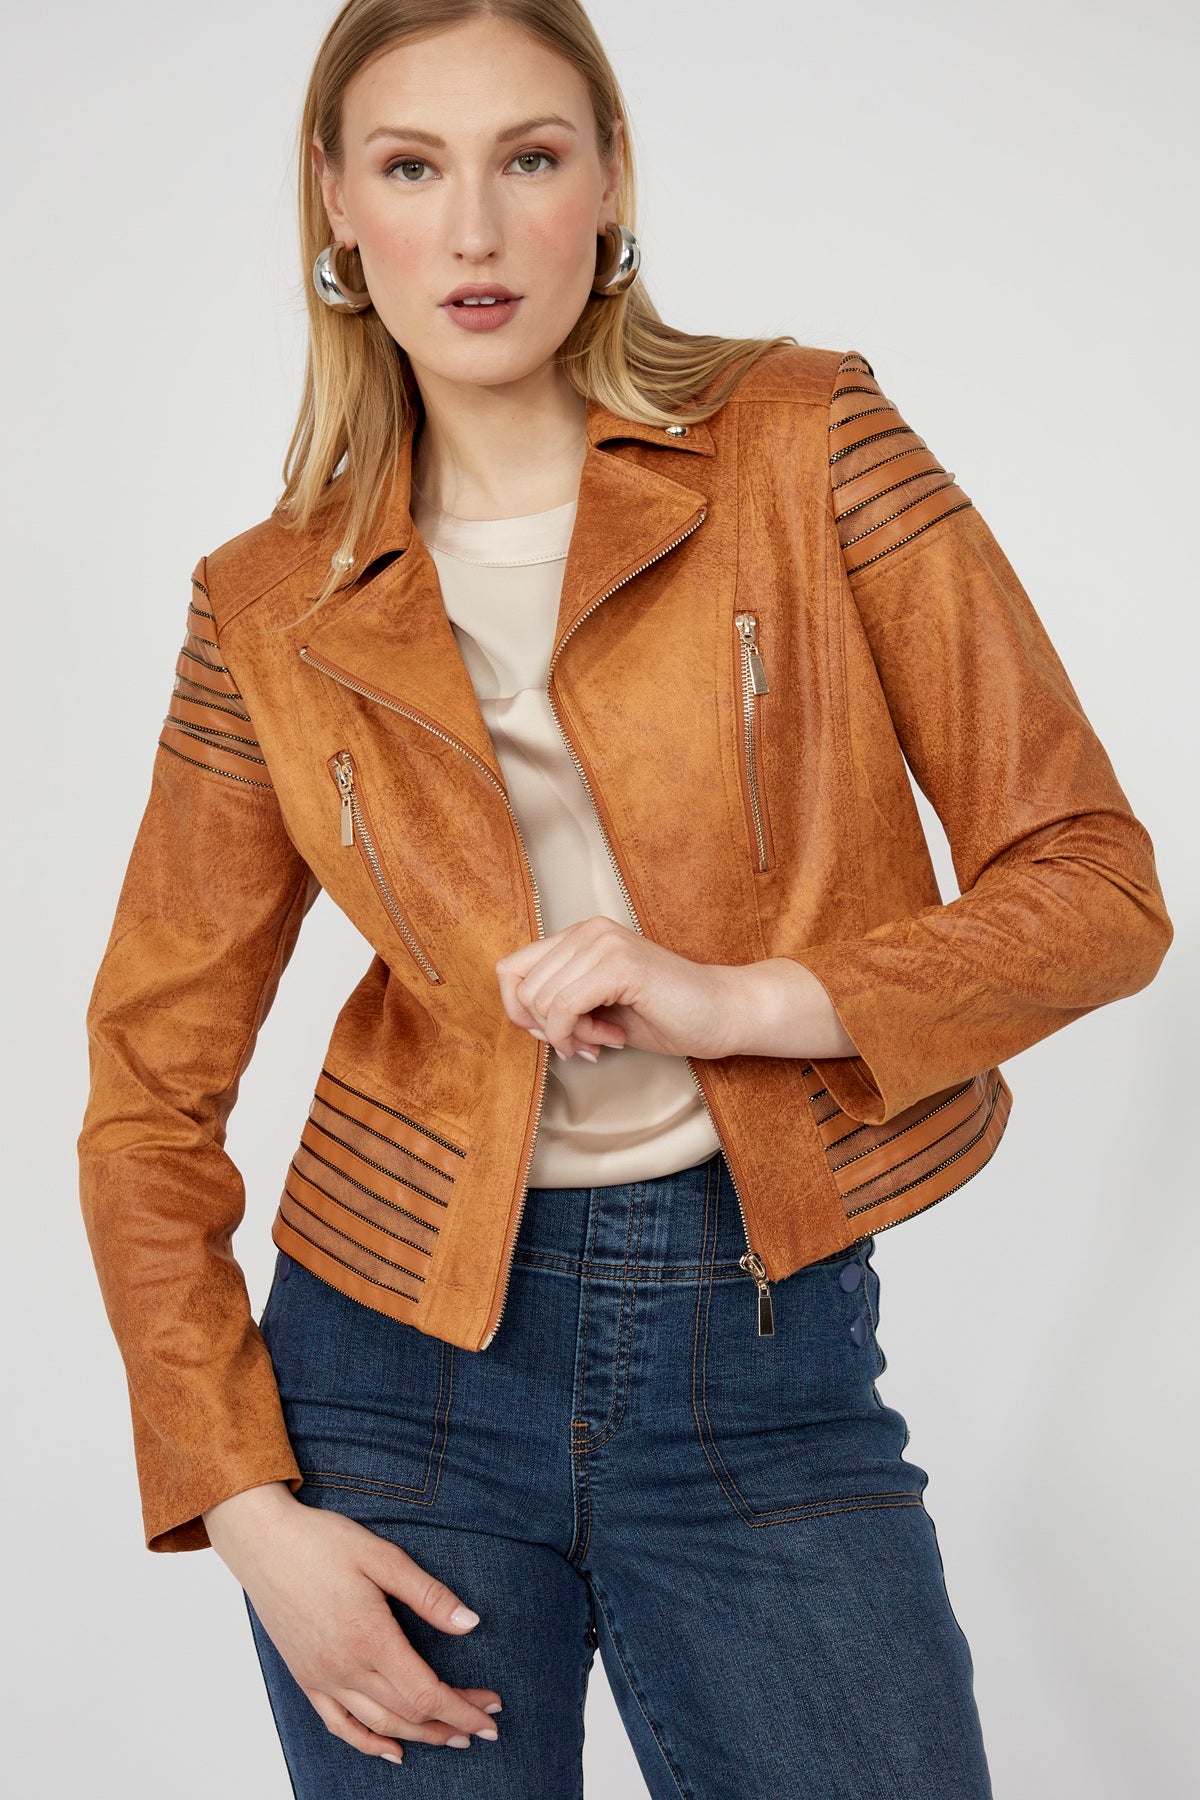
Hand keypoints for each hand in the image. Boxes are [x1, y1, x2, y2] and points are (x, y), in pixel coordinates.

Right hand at [203, 1483, 501, 1765]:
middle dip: (451, 1723)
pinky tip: (392, 1750)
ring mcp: (321, 1678)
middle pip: (408, 1714)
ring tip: (452, 1738)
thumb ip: (427, 1594)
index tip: (492, 1714)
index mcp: (369, 1637)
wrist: (262, 1543)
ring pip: (378, 1725)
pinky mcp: (305, 1679)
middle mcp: (344, 1668)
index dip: (463, 1709)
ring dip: (419, 1737)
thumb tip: (470, 1623)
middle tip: (484, 1725)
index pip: (426, 1693)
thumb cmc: (321, 1542)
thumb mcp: (382, 1556)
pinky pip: (339, 1725)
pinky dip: (368, 1744)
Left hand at [495, 923, 860, 1062]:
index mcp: (579, 935)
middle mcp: (587, 930)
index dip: (521, 1012)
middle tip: (589, 1042)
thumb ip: (558, 1002)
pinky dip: (577, 1036)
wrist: (723, 1013)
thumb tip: (521, 1017)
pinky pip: (564, 1008)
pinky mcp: (619, 964)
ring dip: (569, 1035)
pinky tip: (611, 1040)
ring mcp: (603, 942)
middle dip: (548, 1029)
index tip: (558, 1034)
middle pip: (520, 989)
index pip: (509, 970)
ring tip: (606, 1039)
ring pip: (541, 1001)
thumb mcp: (597, 1006)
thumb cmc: (666, 1014)